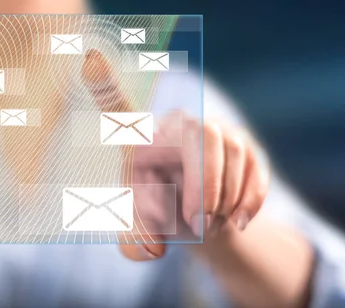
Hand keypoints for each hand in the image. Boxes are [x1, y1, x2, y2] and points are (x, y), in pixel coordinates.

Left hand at [81, 50, 269, 259]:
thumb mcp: (142, 237)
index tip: (90, 59)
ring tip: (211, 225)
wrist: (203, 224)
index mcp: (143, 143)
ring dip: (223, 195)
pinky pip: (255, 165)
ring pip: (230, 149)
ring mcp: (217, 132)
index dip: (106, 86)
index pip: (121, 111)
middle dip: (202, 183)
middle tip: (197, 223)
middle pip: (196, 135)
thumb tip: (152, 249)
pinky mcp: (248, 147)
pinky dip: (248, 199)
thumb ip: (136, 245)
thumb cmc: (163, 222)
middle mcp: (178, 126)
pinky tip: (237, 222)